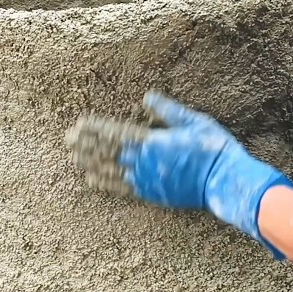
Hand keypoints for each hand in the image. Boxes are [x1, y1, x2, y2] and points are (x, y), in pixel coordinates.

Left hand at [65, 91, 292, 258]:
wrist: (225, 181)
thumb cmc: (213, 148)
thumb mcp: (193, 121)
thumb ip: (168, 111)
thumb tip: (147, 97)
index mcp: (153, 141)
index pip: (116, 133)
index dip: (96, 129)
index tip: (80, 124)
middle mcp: (144, 161)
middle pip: (108, 152)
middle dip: (86, 145)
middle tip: (67, 140)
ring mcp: (146, 179)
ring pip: (110, 170)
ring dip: (90, 163)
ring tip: (73, 157)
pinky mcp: (152, 194)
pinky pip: (122, 189)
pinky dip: (105, 183)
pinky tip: (91, 179)